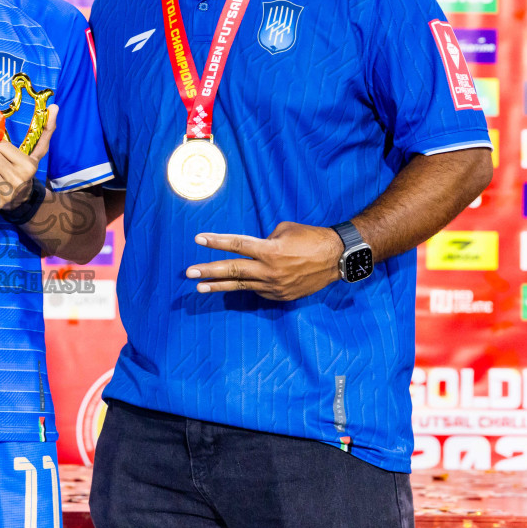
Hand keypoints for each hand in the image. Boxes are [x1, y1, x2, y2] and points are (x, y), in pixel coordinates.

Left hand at [0, 105, 57, 211]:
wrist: (22, 198)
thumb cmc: (25, 169)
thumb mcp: (37, 152)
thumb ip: (45, 130)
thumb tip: (55, 106)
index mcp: (28, 166)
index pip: (0, 145)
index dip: (1, 148)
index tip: (8, 155)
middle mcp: (17, 180)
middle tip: (0, 164)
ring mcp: (5, 193)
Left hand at [185, 221, 344, 300]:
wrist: (337, 258)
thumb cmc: (311, 237)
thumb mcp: (284, 231)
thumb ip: (263, 241)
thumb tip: (251, 250)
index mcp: (270, 250)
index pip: (237, 245)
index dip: (216, 242)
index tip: (198, 239)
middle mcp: (270, 270)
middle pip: (233, 270)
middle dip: (209, 271)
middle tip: (189, 273)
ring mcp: (275, 286)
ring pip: (241, 286)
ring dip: (219, 286)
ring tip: (199, 287)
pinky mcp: (281, 296)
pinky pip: (258, 290)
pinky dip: (247, 286)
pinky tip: (236, 285)